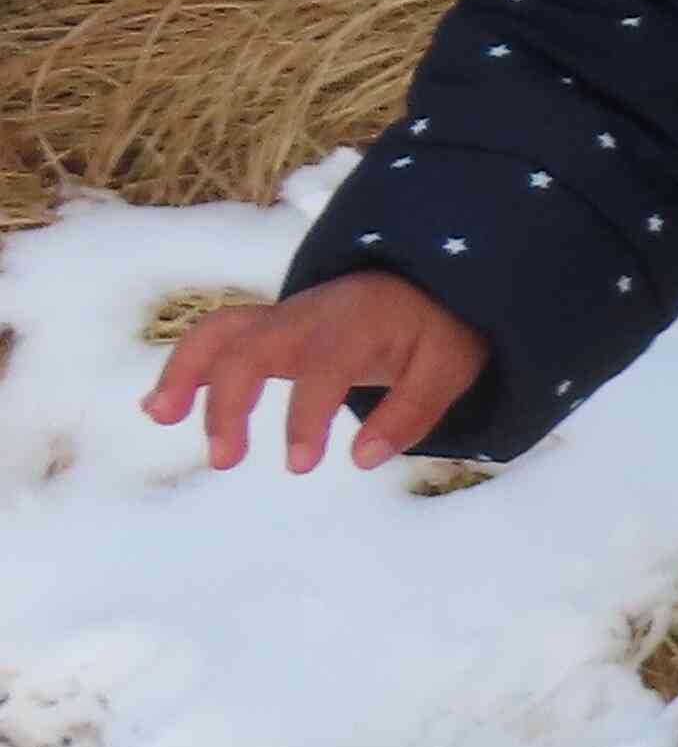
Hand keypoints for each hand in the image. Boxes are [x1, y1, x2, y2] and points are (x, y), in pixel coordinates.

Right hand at [142, 271, 488, 471]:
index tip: (301, 465)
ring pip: (219, 333)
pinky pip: (216, 336)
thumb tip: (363, 459)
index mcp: (358, 325)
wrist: (422, 281)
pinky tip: (159, 407)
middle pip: (251, 347)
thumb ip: (411, 414)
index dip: (306, 417)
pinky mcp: (266, 325)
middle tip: (225, 460)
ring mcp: (281, 316)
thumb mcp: (449, 369)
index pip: (322, 367)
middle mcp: (309, 316)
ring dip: (185, 372)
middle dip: (228, 401)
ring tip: (160, 417)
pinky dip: (184, 366)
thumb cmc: (436, 330)